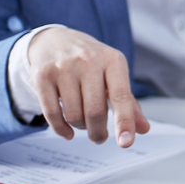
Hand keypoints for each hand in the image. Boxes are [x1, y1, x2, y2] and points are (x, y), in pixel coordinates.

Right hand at [27, 27, 149, 146]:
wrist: (55, 40)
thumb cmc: (90, 60)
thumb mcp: (114, 73)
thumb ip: (128, 102)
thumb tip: (142, 128)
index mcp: (113, 60)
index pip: (121, 97)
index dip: (124, 122)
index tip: (126, 142)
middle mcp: (88, 60)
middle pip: (95, 111)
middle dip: (98, 132)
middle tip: (99, 137)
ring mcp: (63, 67)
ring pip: (73, 115)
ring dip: (80, 127)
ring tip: (83, 122)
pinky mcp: (42, 76)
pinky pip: (51, 114)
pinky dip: (61, 129)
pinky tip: (68, 131)